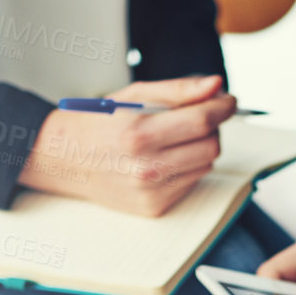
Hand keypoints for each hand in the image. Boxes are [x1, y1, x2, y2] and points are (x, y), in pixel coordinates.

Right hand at [20, 75, 234, 216]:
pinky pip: (191, 183)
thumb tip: (216, 86)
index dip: (223, 107)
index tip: (229, 100)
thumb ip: (178, 90)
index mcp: (139, 134)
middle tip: (198, 116)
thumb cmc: (101, 122)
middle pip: (211, 145)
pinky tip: (163, 158)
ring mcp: (151, 192)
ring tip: (173, 137)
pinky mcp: (155, 208)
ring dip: (199, 147)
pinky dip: (186, 167)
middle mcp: (146, 168)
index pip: (202, 121)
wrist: (67, 159)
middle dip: (212, 127)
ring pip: (205, 165)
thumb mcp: (135, 95)